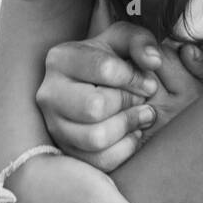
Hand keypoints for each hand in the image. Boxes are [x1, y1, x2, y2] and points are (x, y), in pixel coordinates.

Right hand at [37, 22, 202, 170]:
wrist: (94, 84)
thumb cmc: (111, 60)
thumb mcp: (124, 40)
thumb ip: (141, 41)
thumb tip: (153, 61)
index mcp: (61, 58)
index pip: (104, 69)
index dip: (135, 78)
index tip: (148, 81)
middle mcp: (49, 93)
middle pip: (95, 107)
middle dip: (128, 103)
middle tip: (142, 99)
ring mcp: (54, 125)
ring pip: (95, 138)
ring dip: (128, 127)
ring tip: (142, 115)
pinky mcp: (65, 150)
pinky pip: (99, 161)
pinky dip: (124, 149)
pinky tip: (132, 133)